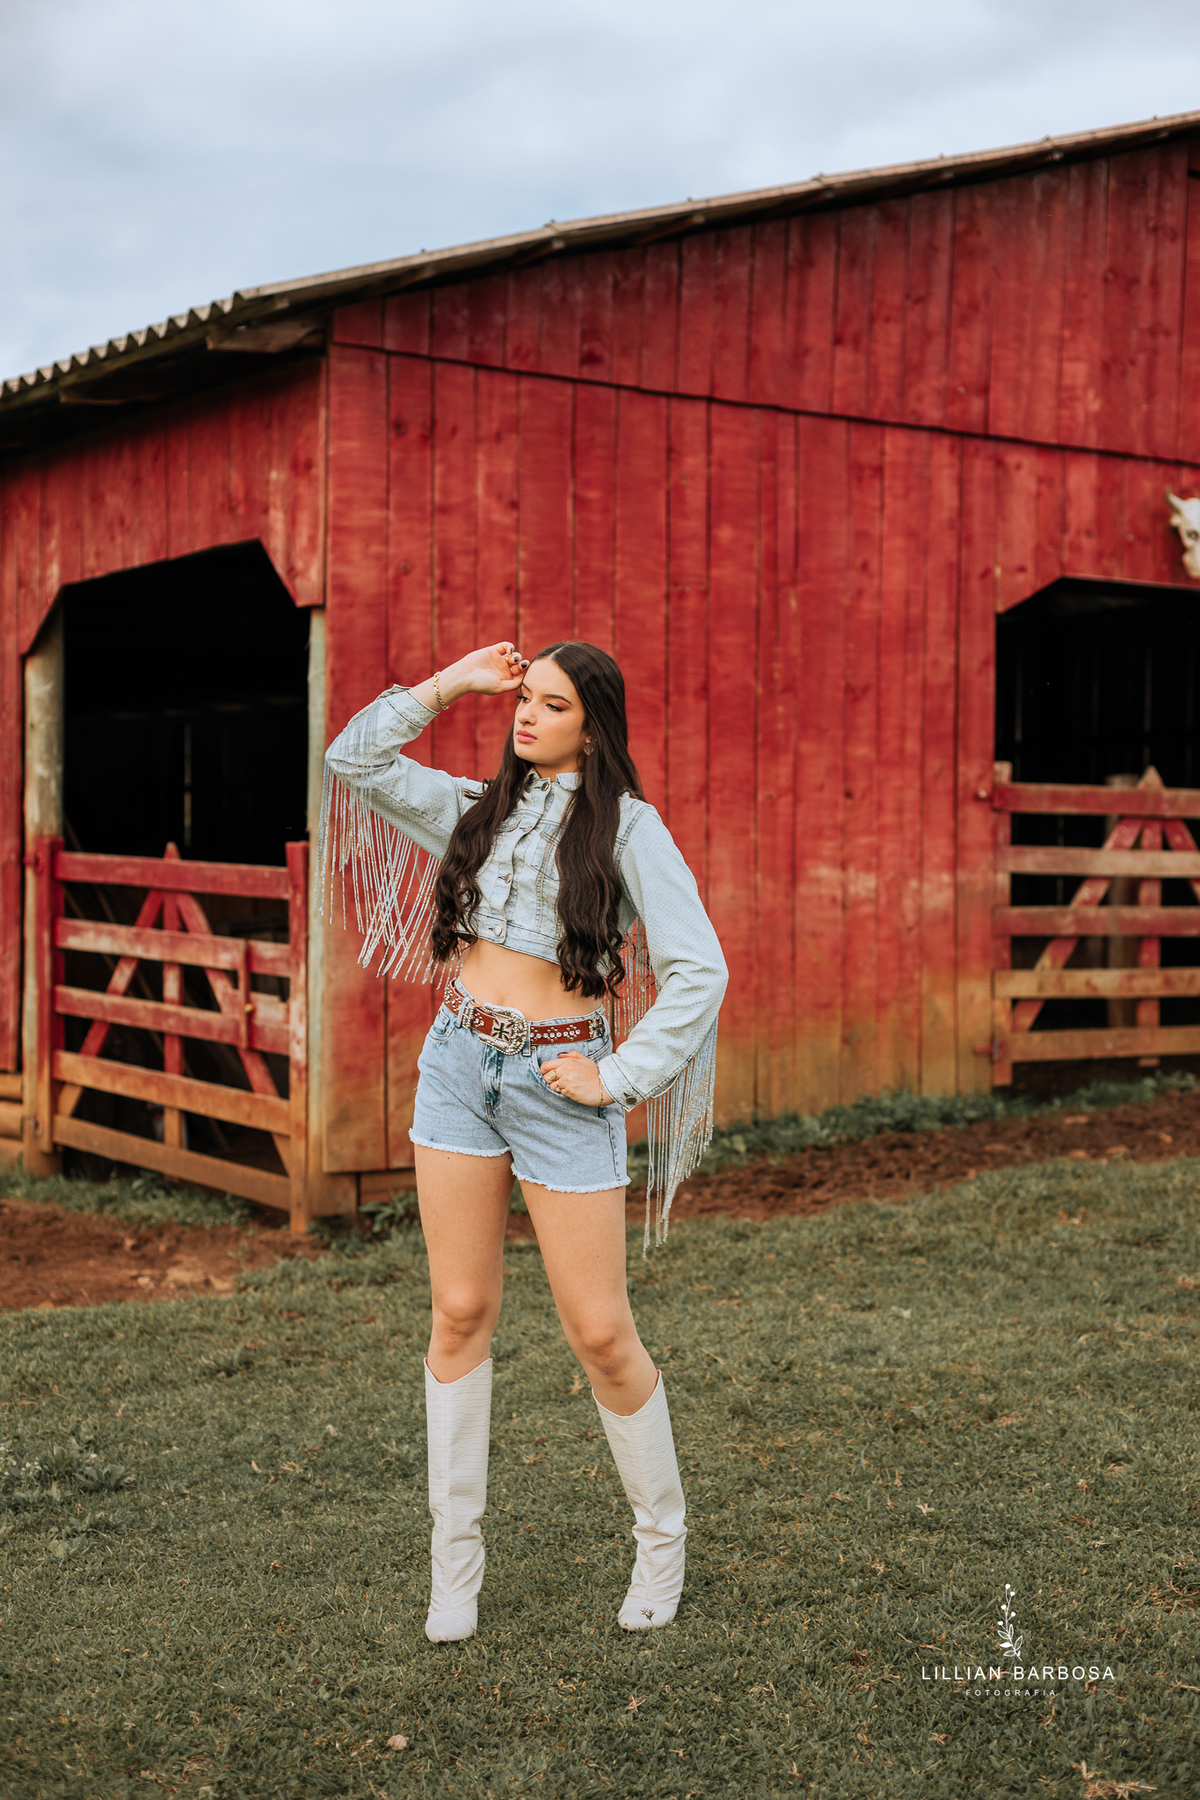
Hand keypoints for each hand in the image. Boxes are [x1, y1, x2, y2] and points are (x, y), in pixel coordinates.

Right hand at [411, 643, 527, 713]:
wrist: (465, 675)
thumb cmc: (482, 684)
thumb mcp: (500, 687)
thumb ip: (514, 684)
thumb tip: (526, 678)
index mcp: (506, 680)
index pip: (521, 675)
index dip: (526, 672)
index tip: (526, 672)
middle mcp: (504, 670)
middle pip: (519, 665)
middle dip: (523, 664)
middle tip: (521, 664)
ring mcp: (499, 660)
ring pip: (514, 655)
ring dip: (517, 656)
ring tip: (513, 659)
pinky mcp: (493, 650)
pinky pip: (506, 646)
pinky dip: (510, 646)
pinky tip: (509, 651)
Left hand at [539, 1051, 607, 1106]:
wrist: (606, 1086)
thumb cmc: (596, 1075)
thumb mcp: (585, 1060)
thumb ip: (572, 1055)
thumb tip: (559, 1055)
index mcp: (568, 1061)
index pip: (545, 1066)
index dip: (544, 1071)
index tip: (548, 1074)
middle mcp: (565, 1070)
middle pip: (546, 1077)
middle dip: (551, 1080)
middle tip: (561, 1081)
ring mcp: (567, 1081)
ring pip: (553, 1086)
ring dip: (559, 1087)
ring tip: (570, 1086)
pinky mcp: (569, 1091)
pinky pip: (560, 1092)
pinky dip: (565, 1092)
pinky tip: (574, 1090)